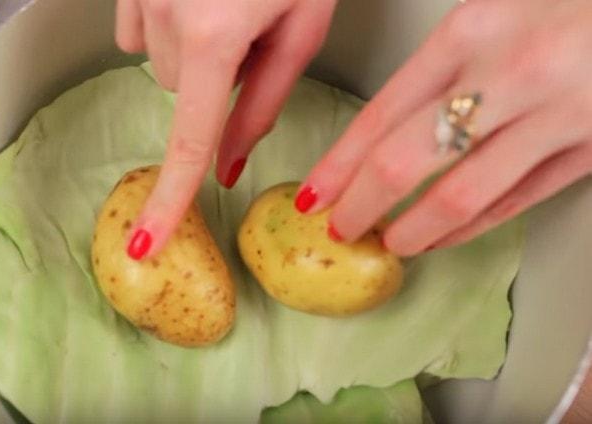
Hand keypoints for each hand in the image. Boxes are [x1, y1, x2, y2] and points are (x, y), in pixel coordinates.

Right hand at [116, 0, 336, 258]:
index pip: (189, 140)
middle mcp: (165, 12)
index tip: (146, 241)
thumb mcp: (301, 29)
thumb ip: (263, 104)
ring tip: (227, 5)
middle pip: (179, 95)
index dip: (170, 200)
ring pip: (157, 63)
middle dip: (213, 82)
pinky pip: (135, 30)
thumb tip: (227, 166)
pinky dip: (161, 27)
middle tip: (250, 36)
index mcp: (214, 34)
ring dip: (191, 52)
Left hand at [297, 0, 591, 255]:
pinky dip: (469, 229)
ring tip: (391, 241)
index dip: (339, 164)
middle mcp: (507, 76)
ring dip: (414, 229)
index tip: (313, 195)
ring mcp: (554, 117)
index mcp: (470, 32)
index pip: (380, 114)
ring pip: (461, 196)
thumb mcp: (492, 8)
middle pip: (406, 161)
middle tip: (342, 227)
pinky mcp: (591, 148)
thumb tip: (386, 126)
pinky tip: (444, 237)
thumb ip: (444, 60)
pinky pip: (516, 203)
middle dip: (362, 204)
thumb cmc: (562, 1)